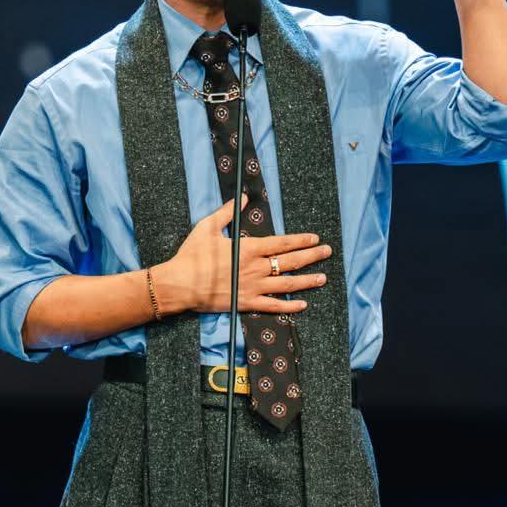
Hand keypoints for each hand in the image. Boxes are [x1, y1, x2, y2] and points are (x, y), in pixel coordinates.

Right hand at [154, 193, 331, 314]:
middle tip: (327, 252)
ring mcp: (252, 288)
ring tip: (323, 278)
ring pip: (287, 285)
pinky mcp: (246, 304)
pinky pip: (273, 306)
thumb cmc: (191, 255)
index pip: (281, 243)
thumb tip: (243, 199)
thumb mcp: (207, 227)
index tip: (314, 238)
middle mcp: (255, 268)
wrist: (179, 285)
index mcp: (248, 248)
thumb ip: (228, 213)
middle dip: (311, 256)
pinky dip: (290, 306)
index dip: (300, 240)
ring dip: (307, 281)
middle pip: (290, 262)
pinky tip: (303, 305)